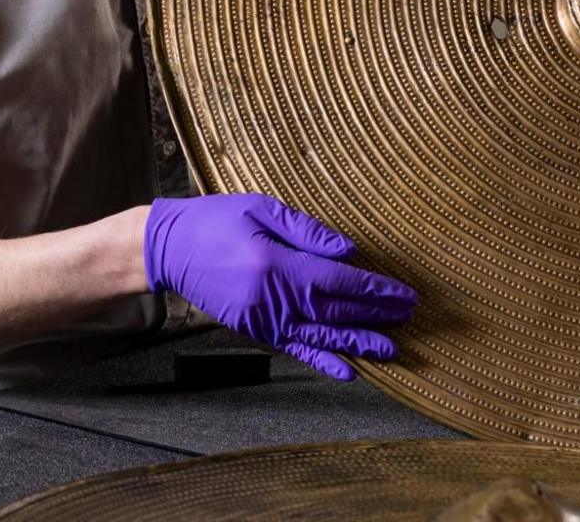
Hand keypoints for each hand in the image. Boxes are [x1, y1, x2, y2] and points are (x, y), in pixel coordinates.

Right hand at [142, 193, 418, 379]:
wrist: (169, 248)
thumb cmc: (216, 220)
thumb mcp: (261, 209)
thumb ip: (306, 231)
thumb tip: (348, 252)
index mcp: (276, 264)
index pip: (338, 281)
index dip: (374, 289)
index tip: (403, 294)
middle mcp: (272, 298)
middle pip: (335, 310)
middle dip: (375, 314)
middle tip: (409, 316)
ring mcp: (262, 319)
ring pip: (320, 335)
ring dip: (358, 342)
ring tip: (391, 348)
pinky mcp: (254, 329)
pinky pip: (294, 348)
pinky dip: (322, 360)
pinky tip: (346, 370)